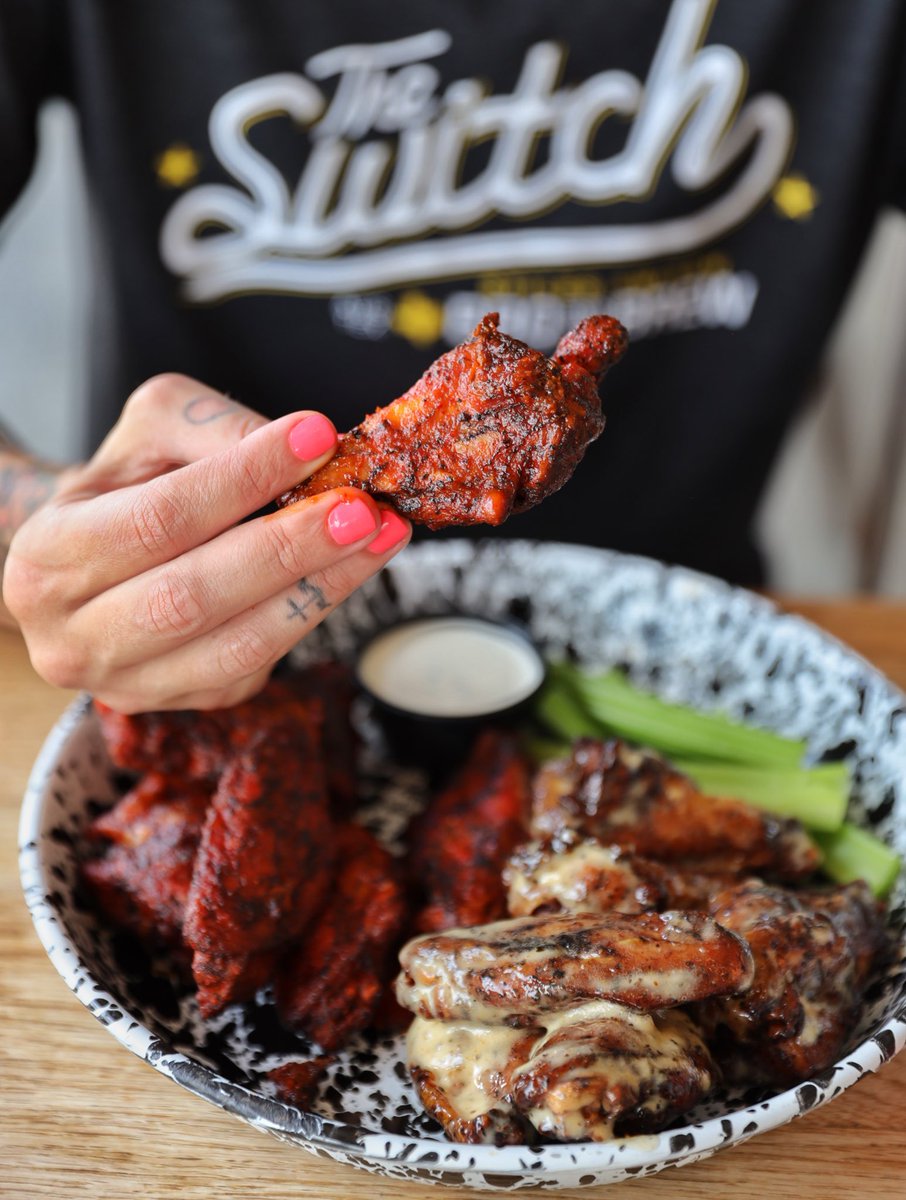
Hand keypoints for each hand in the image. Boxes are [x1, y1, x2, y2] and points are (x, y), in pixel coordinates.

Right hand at [2, 374, 409, 710]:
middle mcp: (73, 640)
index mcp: (48, 561)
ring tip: (379, 536)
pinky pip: (260, 663)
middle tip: (360, 506)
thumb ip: (211, 427)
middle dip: (289, 548)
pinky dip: (313, 613)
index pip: (158, 519)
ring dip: (320, 588)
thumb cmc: (127, 490)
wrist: (99, 565)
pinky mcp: (189, 701)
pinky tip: (351, 570)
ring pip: (236, 646)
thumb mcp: (148, 436)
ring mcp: (131, 684)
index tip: (316, 439)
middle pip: (194, 596)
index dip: (242, 479)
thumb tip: (305, 447)